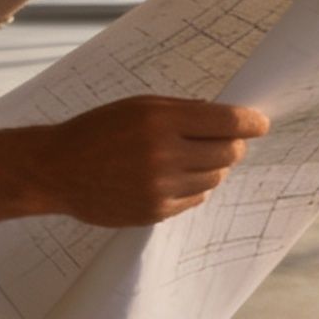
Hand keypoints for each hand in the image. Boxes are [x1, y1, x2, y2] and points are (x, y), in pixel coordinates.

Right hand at [33, 96, 271, 225]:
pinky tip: (177, 177)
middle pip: (228, 152)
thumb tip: (224, 114)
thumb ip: (183, 110)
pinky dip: (195, 187)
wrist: (57, 169)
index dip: (251, 122)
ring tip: (191, 157)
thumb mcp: (139, 105)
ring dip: (213, 166)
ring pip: (215, 177)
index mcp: (161, 120)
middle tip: (227, 140)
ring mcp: (160, 187)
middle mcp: (164, 155)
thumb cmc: (98, 130)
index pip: (227, 122)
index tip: (261, 123)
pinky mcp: (155, 212)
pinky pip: (196, 199)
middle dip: (234, 144)